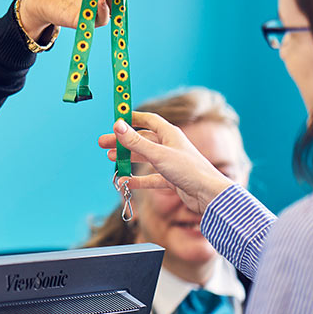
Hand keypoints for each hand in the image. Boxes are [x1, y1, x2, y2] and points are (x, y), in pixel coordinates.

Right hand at [99, 112, 234, 214]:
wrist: (209, 195)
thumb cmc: (189, 170)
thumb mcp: (158, 154)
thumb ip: (136, 141)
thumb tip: (117, 125)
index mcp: (170, 134)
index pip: (148, 120)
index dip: (132, 118)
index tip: (116, 120)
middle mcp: (170, 146)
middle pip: (142, 140)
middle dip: (123, 141)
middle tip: (104, 144)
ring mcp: (171, 163)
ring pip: (145, 158)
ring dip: (128, 158)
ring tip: (111, 159)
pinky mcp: (172, 179)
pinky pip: (151, 178)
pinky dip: (138, 180)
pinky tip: (125, 182)